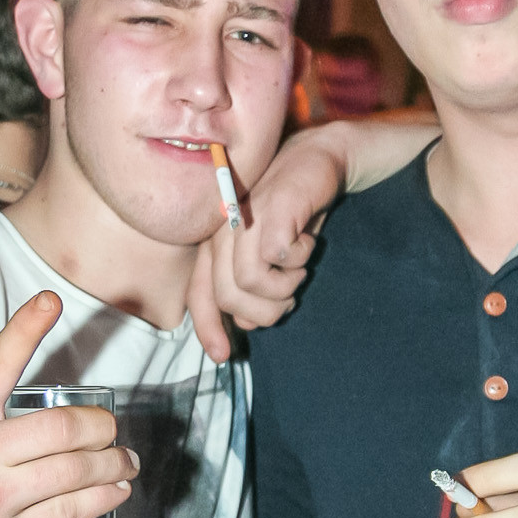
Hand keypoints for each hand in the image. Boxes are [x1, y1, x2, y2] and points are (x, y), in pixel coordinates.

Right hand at [0, 291, 137, 517]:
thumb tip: (43, 396)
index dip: (27, 327)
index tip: (51, 301)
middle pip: (64, 429)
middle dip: (102, 429)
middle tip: (112, 432)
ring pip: (76, 472)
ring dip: (113, 465)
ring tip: (124, 463)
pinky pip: (70, 512)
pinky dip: (103, 499)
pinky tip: (115, 492)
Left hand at [188, 128, 343, 356]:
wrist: (318, 161)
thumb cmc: (292, 213)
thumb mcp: (268, 256)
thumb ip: (251, 288)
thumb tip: (245, 323)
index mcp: (213, 244)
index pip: (199, 294)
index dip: (208, 329)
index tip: (224, 355)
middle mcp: (220, 232)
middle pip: (228, 297)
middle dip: (264, 311)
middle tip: (288, 299)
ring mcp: (241, 221)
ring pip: (251, 285)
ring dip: (285, 287)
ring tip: (298, 267)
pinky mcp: (268, 213)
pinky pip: (276, 262)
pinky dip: (298, 262)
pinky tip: (305, 243)